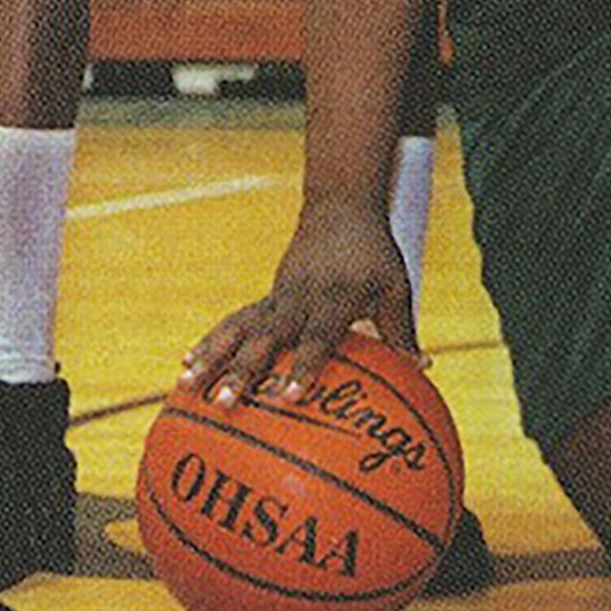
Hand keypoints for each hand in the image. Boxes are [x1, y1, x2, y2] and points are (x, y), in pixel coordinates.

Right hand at [180, 197, 416, 404]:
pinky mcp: (266, 296)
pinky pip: (235, 319)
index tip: (289, 396)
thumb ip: (403, 331)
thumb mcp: (395, 287)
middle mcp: (301, 297)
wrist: (341, 208)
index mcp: (336, 297)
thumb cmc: (374, 254)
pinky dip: (211, 341)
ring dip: (214, 357)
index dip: (304, 365)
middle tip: (226, 402)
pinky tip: (187, 364)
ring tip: (187, 387)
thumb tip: (423, 369)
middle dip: (246, 371)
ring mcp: (278, 296)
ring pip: (241, 328)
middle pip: (269, 337)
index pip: (319, 336)